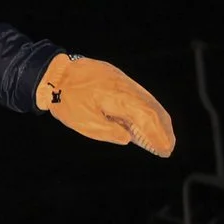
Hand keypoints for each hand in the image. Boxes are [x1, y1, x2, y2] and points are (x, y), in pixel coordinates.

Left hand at [37, 54, 174, 155]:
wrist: (55, 73)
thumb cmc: (67, 100)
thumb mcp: (84, 122)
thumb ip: (109, 131)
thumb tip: (129, 138)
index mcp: (118, 97)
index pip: (146, 117)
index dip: (158, 134)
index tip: (164, 150)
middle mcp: (125, 86)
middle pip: (152, 107)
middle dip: (163, 128)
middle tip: (168, 146)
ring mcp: (122, 80)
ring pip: (148, 100)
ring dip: (158, 118)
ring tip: (163, 136)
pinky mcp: (118, 78)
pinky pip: (139, 94)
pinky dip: (148, 108)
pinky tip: (149, 119)